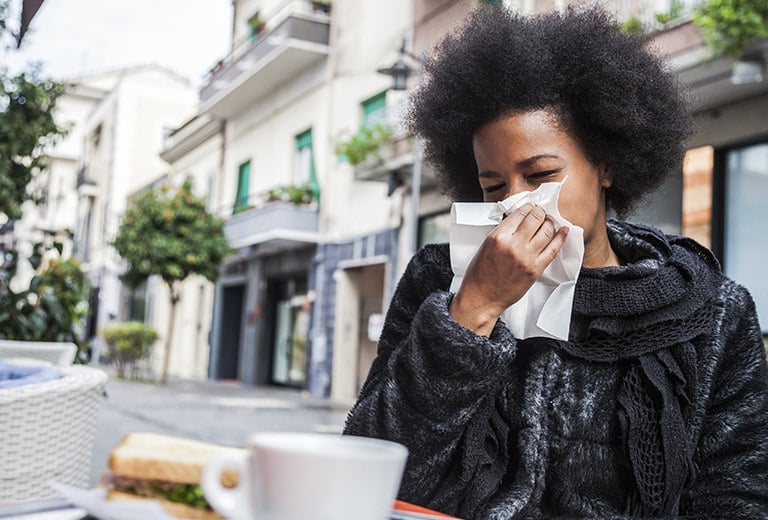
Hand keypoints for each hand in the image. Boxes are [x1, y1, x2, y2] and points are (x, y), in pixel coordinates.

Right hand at [449, 203, 568, 335]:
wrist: (482, 298)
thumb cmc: (479, 274)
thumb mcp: (485, 245)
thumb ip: (502, 231)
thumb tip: (517, 220)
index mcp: (498, 236)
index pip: (520, 212)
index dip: (528, 206)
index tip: (531, 207)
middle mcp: (513, 245)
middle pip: (536, 217)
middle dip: (540, 212)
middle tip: (541, 213)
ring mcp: (526, 257)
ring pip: (547, 230)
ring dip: (550, 222)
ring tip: (549, 221)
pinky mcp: (536, 269)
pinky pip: (553, 249)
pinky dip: (561, 237)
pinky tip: (564, 231)